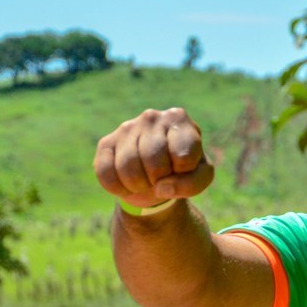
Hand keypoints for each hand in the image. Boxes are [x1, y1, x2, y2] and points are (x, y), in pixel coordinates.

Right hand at [94, 107, 214, 208]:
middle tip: (161, 178)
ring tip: (146, 181)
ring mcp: (126, 127)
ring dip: (139, 186)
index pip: (183, 156)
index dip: (184, 173)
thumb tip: (161, 188)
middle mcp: (151, 117)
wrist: (156, 175)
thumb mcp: (200, 176)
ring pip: (128, 168)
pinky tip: (128, 184)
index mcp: (178, 118)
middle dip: (159, 180)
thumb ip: (192, 183)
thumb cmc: (182, 170)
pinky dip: (119, 189)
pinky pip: (106, 174)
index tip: (182, 169)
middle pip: (154, 161)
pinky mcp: (106, 143)